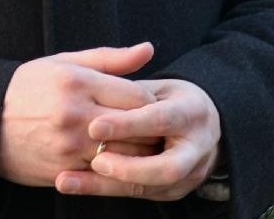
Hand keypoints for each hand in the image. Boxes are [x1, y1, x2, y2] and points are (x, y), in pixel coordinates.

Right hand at [0, 42, 155, 185]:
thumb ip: (110, 58)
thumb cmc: (28, 87)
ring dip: (138, 154)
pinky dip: (115, 171)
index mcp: (78, 82)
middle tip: (154, 129)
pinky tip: (116, 163)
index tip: (149, 105)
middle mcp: (75, 114)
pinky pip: (104, 176)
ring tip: (139, 146)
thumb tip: (149, 49)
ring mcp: (69, 146)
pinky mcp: (64, 171)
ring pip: (127, 156)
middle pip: (138, 128)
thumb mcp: (64, 63)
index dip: (151, 102)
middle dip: (151, 130)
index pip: (139, 95)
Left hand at [54, 79, 220, 200]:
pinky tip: (76, 185)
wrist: (202, 127)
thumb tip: (99, 79)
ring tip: (72, 179)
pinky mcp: (173, 191)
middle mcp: (197, 147)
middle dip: (129, 167)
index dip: (128, 125)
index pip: (160, 119)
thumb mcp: (156, 85)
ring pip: (152, 188)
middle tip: (95, 161)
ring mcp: (189, 174)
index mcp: (192, 111)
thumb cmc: (168, 100)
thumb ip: (130, 84)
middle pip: (167, 167)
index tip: (95, 126)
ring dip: (110, 185)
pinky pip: (140, 195)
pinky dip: (106, 190)